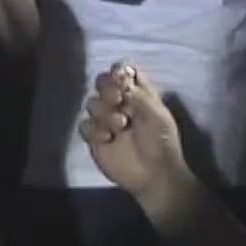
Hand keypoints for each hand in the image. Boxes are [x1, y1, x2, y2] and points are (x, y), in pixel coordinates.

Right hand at [79, 63, 191, 202]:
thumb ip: (139, 94)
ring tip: (121, 126)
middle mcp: (121, 103)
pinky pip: (84, 125)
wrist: (154, 174)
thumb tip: (121, 80)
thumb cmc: (161, 142)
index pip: (124, 71)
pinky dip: (94, 130)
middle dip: (107, 87)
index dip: (119, 71)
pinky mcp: (95, 138)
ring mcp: (106, 120)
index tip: (123, 79)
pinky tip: (108, 139)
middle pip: (102, 82)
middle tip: (119, 100)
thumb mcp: (157, 115)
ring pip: (92, 102)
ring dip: (104, 111)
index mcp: (139, 94)